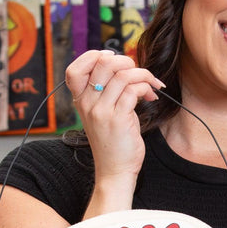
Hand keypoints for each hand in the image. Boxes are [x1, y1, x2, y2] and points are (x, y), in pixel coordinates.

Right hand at [66, 49, 164, 212]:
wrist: (114, 171)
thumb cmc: (113, 143)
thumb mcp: (102, 115)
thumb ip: (107, 92)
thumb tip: (124, 67)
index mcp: (80, 101)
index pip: (74, 69)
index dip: (94, 56)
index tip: (114, 60)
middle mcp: (87, 104)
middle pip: (103, 63)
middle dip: (127, 62)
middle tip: (139, 74)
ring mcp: (101, 111)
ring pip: (123, 74)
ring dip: (143, 74)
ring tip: (151, 86)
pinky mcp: (118, 118)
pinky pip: (134, 89)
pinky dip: (147, 87)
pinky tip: (152, 97)